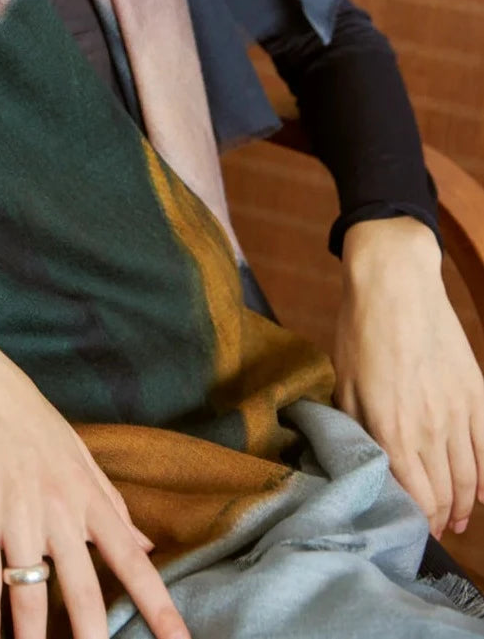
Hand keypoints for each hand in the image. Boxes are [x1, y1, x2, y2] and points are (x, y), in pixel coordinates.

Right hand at [0, 345, 190, 638]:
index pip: (132, 560)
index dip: (157, 605)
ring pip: (30, 594)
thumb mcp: (80, 457)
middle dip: (91, 638)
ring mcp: (17, 515)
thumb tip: (147, 545)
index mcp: (87, 496)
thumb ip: (112, 505)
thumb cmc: (29, 421)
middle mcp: (58, 511)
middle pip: (83, 590)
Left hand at [334, 216, 483, 538]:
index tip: (410, 530)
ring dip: (463, 505)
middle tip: (432, 530)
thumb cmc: (361, 331)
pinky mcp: (477, 394)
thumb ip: (356, 430)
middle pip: (443, 493)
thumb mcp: (343, 384)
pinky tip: (480, 491)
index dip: (414, 521)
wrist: (395, 284)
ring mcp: (458, 413)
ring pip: (468, 477)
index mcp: (390, 429)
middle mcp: (429, 429)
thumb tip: (366, 466)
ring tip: (455, 519)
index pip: (412, 495)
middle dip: (438, 519)